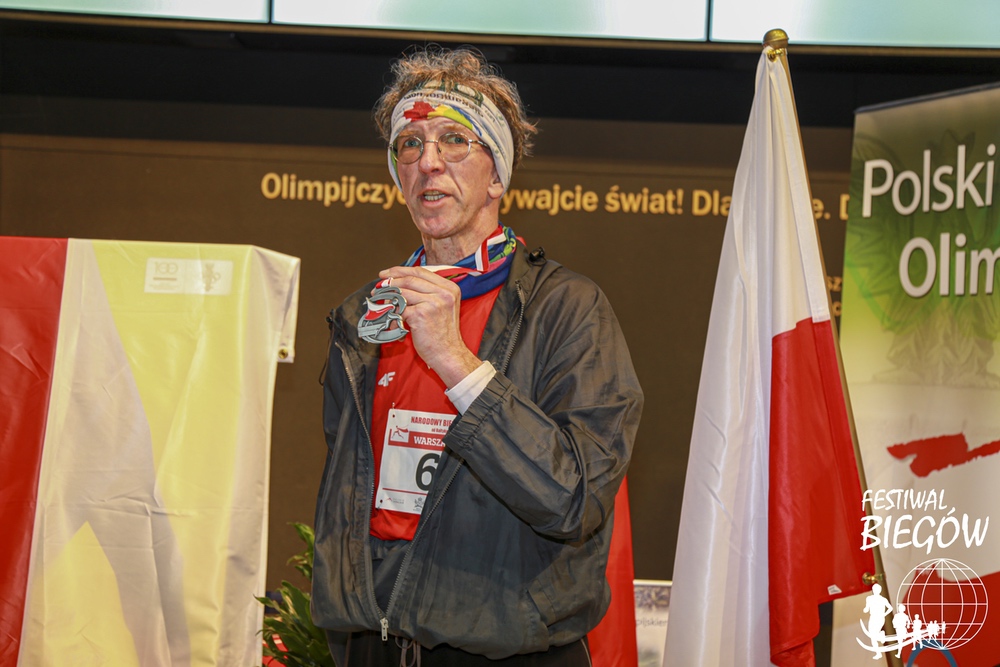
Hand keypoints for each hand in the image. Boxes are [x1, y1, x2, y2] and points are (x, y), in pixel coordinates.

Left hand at [378, 266, 481, 387]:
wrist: (448, 354)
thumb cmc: (443, 334)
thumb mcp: (443, 307)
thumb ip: (429, 293)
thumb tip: (402, 283)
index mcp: (449, 288)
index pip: (421, 271)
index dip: (401, 270)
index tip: (388, 273)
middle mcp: (443, 293)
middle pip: (410, 279)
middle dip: (390, 281)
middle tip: (378, 286)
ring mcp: (433, 303)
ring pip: (402, 292)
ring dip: (388, 297)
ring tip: (381, 303)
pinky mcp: (421, 314)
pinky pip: (400, 309)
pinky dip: (393, 316)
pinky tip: (393, 323)